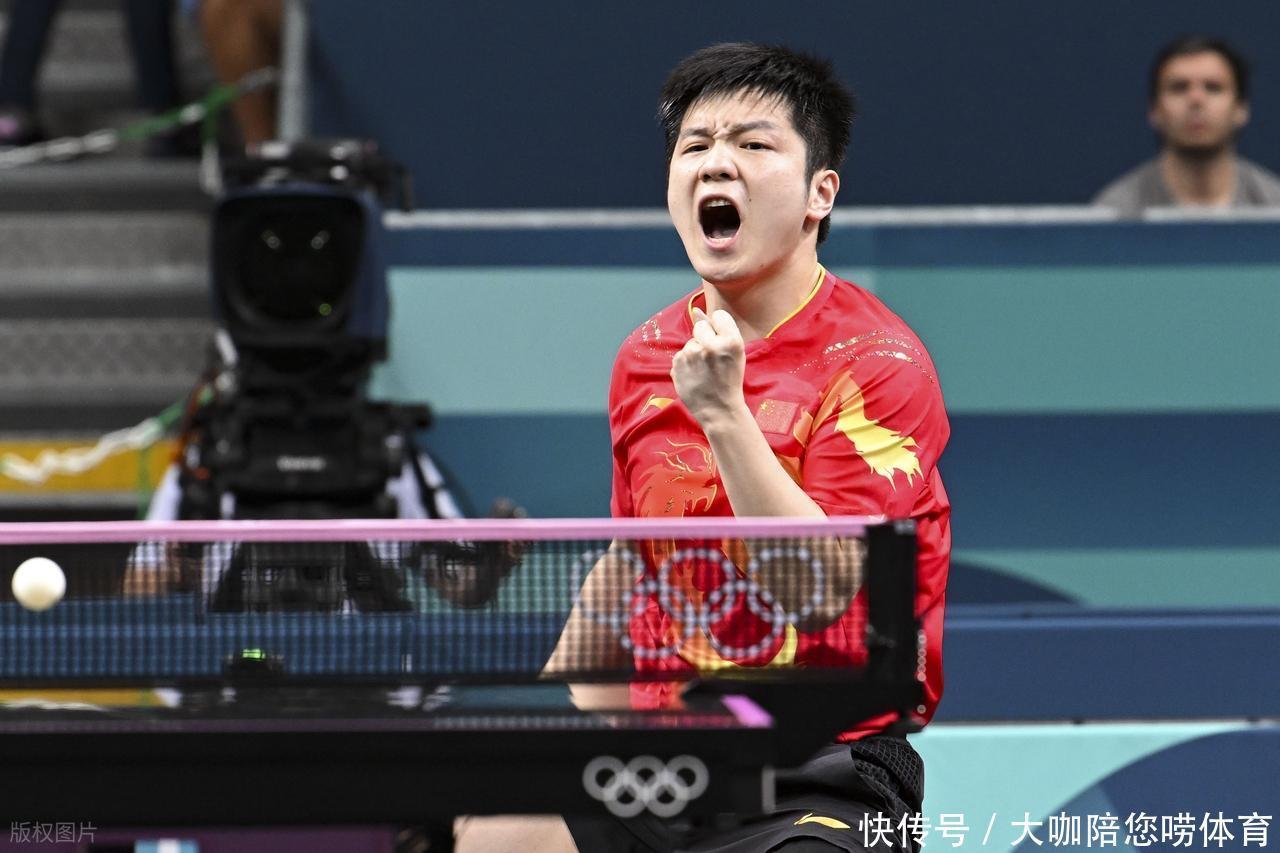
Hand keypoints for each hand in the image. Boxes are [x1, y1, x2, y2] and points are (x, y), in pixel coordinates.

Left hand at [672, 307, 747, 428]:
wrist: (718, 409)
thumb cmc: (729, 380)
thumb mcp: (734, 353)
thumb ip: (718, 329)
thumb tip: (696, 311)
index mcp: (731, 341)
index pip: (719, 315)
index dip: (720, 328)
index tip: (721, 342)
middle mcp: (710, 346)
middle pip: (700, 326)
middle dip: (704, 337)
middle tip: (711, 358)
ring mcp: (691, 355)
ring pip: (690, 342)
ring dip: (695, 352)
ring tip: (704, 371)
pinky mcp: (677, 364)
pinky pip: (681, 354)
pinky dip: (686, 363)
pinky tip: (695, 375)